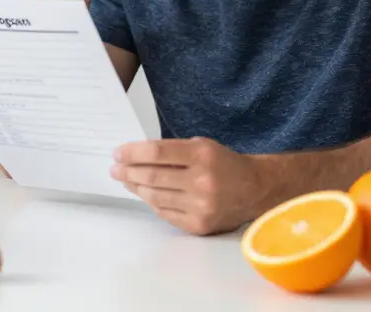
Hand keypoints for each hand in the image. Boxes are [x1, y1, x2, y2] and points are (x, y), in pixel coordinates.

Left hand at [111, 137, 264, 235]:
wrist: (255, 189)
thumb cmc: (224, 164)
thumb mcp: (201, 146)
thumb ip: (171, 151)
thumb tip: (134, 157)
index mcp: (202, 156)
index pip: (157, 153)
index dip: (132, 153)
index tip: (118, 153)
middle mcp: (202, 182)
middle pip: (152, 177)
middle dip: (128, 172)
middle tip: (115, 169)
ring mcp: (201, 206)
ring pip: (155, 197)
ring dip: (136, 188)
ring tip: (127, 181)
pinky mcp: (199, 225)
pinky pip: (165, 213)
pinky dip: (152, 203)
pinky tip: (146, 195)